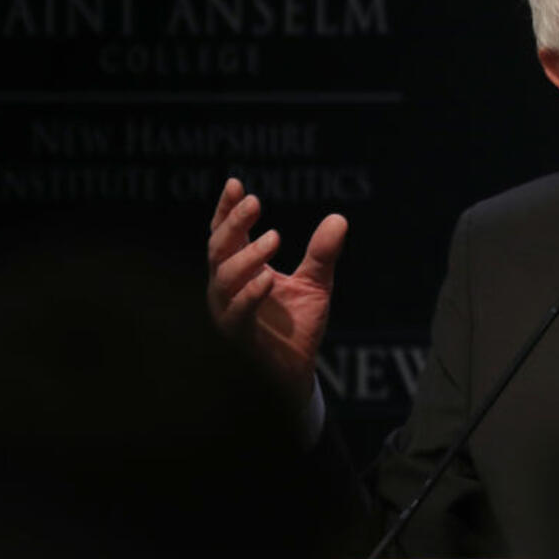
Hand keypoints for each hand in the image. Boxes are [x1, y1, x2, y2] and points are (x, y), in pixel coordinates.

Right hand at [206, 178, 347, 407]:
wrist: (295, 374)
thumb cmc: (296, 327)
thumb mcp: (315, 284)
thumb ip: (322, 253)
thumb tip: (339, 217)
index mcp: (242, 271)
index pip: (227, 234)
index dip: (227, 210)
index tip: (236, 184)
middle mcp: (228, 288)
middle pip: (219, 249)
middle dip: (233, 223)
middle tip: (255, 201)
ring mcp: (229, 311)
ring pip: (224, 277)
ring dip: (248, 255)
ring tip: (275, 237)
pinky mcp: (239, 336)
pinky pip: (237, 313)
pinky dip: (250, 294)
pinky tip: (267, 279)